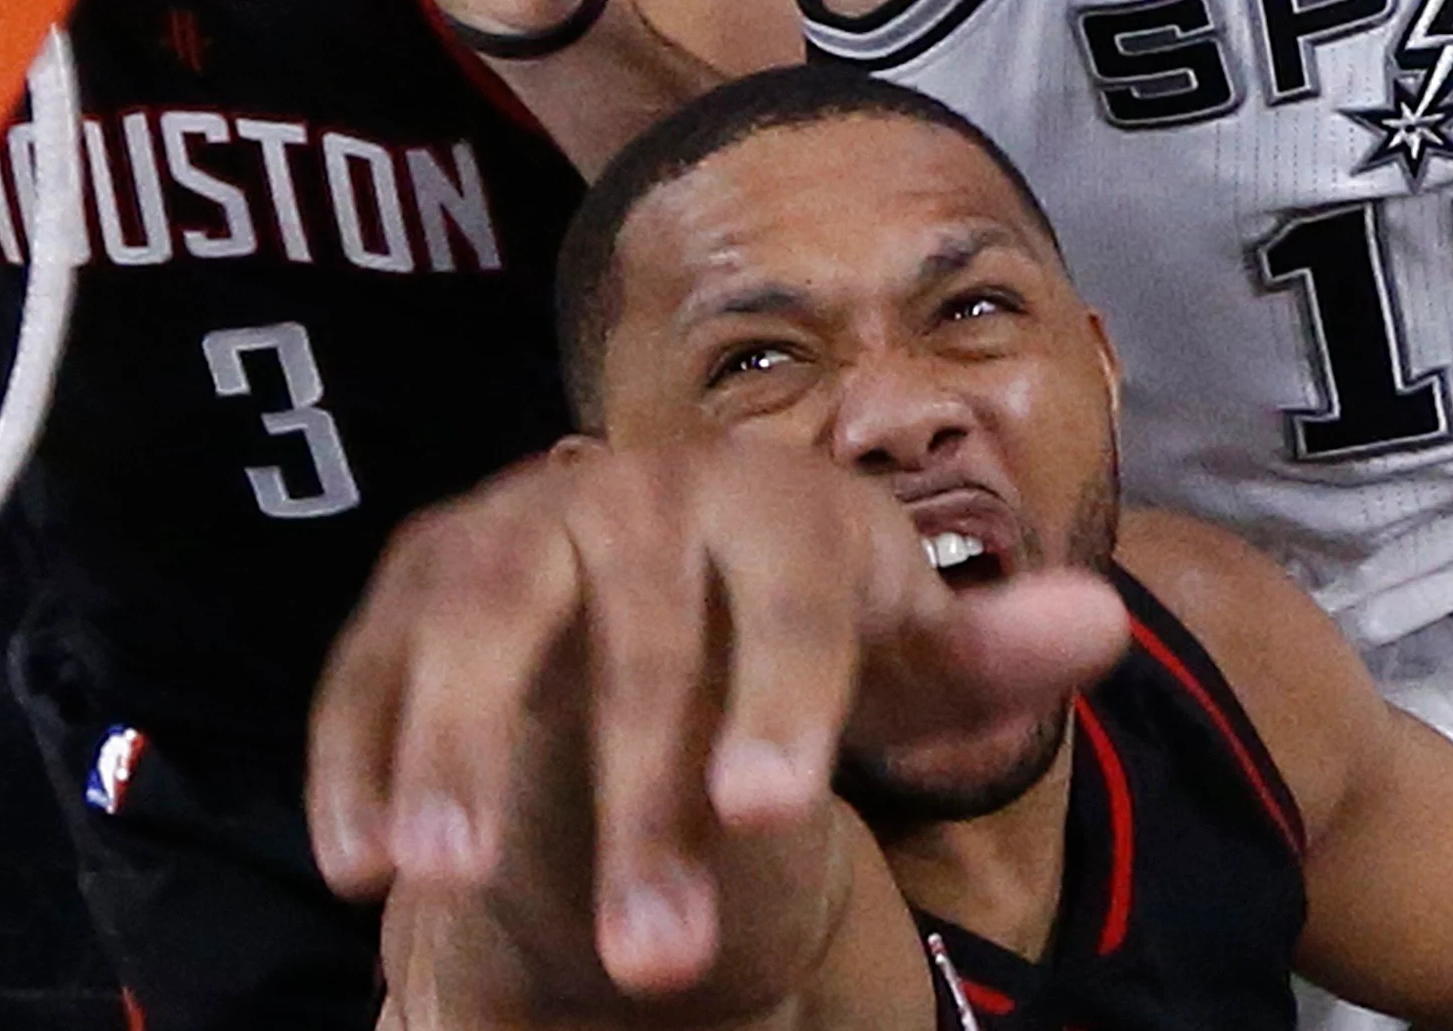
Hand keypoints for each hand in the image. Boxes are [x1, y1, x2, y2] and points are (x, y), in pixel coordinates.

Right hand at [306, 437, 1125, 999]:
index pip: (790, 602)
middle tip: (655, 961)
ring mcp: (513, 523)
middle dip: (637, 803)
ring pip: (481, 624)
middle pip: (637, 642)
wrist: (670, 544)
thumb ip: (989, 650)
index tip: (771, 817)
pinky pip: (369, 657)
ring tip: (440, 878)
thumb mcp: (905, 640)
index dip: (781, 702)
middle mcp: (634, 491)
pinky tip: (355, 862)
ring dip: (455, 748)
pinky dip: (354, 750)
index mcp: (775, 502)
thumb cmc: (808, 617)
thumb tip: (1098, 625)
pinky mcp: (416, 575)